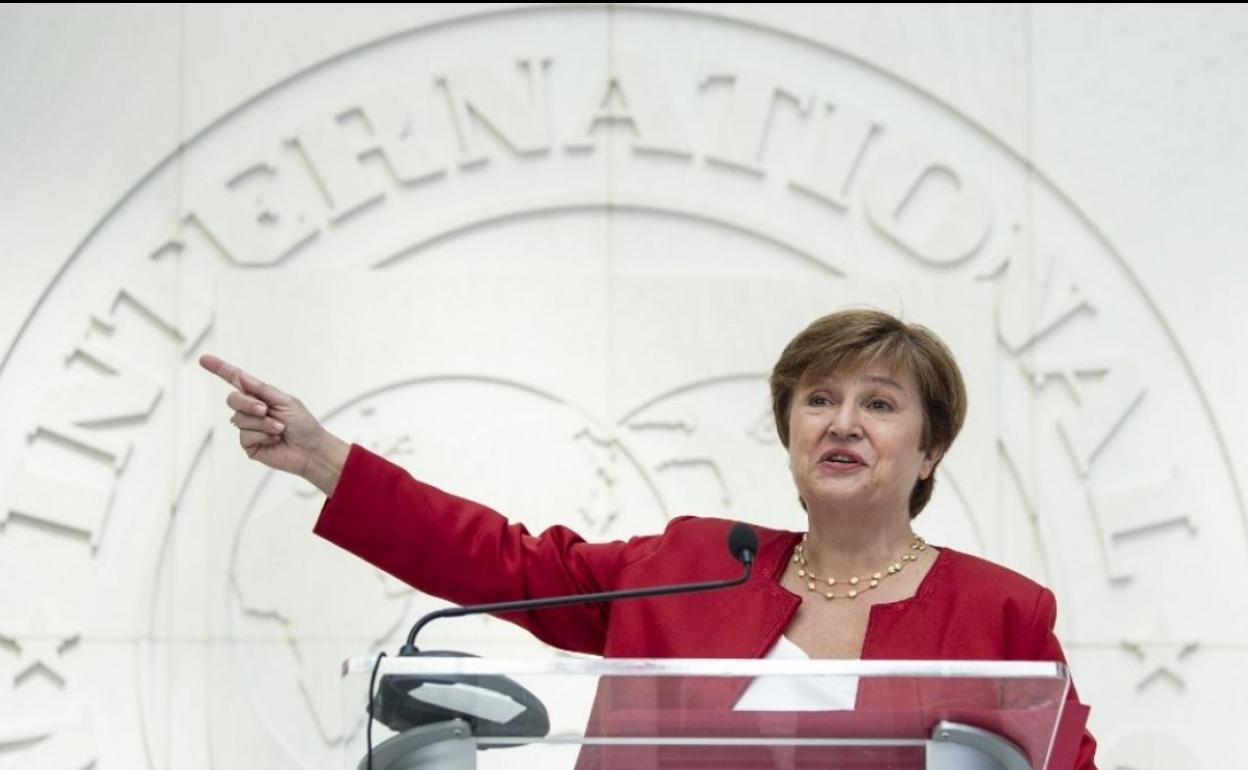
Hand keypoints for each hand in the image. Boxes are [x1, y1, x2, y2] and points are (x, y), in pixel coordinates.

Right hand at [199, 354, 349, 494]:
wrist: (310, 449)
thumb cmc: (302, 424)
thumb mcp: (285, 401)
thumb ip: (262, 390)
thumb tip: (241, 376)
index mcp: (260, 396)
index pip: (236, 380)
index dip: (219, 369)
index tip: (204, 359)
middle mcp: (251, 410)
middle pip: (233, 399)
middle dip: (248, 403)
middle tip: (265, 409)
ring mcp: (248, 428)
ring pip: (240, 419)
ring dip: (263, 423)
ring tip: (279, 429)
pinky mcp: (248, 444)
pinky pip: (245, 436)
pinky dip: (263, 436)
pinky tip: (274, 439)